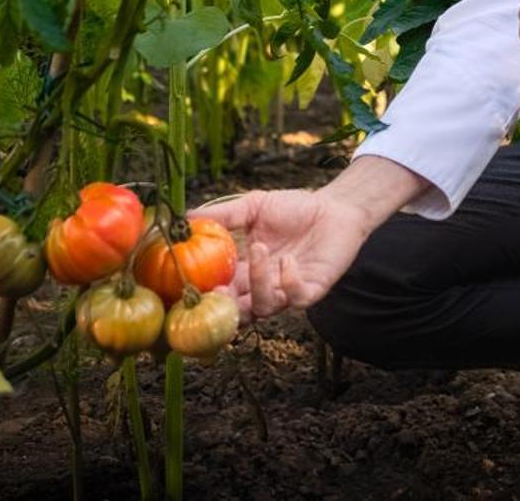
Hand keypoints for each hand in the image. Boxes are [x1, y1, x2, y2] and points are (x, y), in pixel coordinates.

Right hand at [191, 186, 371, 323]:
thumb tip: (184, 218)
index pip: (217, 293)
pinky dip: (288, 281)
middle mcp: (263, 288)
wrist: (335, 207)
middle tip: (218, 286)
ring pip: (263, 308)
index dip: (203, 294)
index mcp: (244, 272)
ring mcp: (287, 291)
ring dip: (257, 282)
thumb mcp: (254, 207)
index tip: (188, 283)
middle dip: (224, 305)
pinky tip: (288, 260)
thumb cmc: (295, 209)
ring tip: (261, 249)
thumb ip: (223, 215)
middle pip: (236, 313)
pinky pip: (296, 298)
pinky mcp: (312, 289)